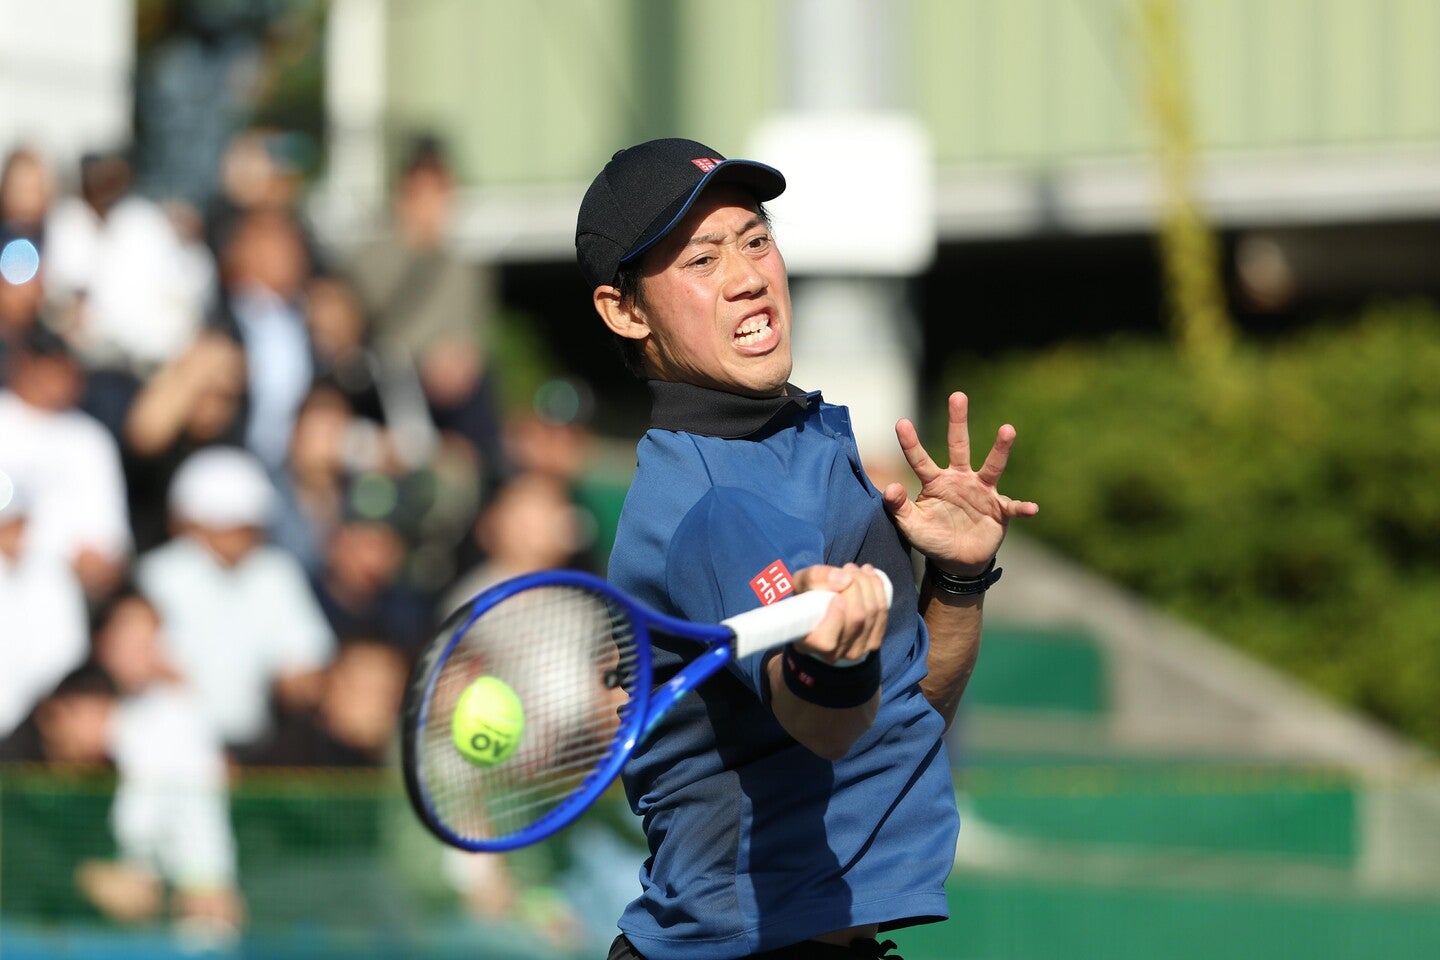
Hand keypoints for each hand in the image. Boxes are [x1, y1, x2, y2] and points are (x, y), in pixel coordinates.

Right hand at [791, 563, 889, 662]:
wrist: (821, 614)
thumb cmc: (807, 599)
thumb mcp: (801, 583)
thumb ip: (816, 577)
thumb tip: (845, 579)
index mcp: (809, 643)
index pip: (826, 640)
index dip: (836, 617)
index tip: (836, 596)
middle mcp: (833, 654)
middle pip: (856, 618)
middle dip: (855, 586)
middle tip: (847, 568)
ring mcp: (856, 650)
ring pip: (872, 613)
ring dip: (867, 583)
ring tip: (855, 570)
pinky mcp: (873, 642)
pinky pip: (883, 613)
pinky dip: (878, 589)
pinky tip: (869, 575)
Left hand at [882, 392, 1037, 574]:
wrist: (957, 561)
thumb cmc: (932, 537)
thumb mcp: (910, 525)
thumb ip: (898, 507)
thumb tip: (890, 487)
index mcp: (936, 482)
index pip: (919, 460)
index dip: (910, 443)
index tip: (901, 422)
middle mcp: (960, 479)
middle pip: (959, 446)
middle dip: (957, 422)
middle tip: (957, 395)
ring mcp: (982, 492)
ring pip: (992, 467)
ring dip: (1000, 450)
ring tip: (1007, 429)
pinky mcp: (999, 510)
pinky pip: (1012, 507)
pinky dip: (1022, 508)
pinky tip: (1031, 508)